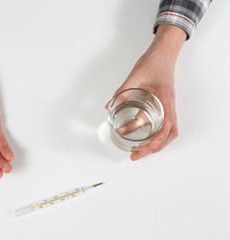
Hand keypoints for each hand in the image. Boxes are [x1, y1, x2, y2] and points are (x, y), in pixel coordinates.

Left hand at [106, 25, 186, 160]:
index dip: (156, 138)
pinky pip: (167, 126)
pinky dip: (159, 137)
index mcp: (165, 99)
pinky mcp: (166, 107)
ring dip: (158, 145)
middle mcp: (170, 106)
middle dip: (154, 148)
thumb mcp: (135, 76)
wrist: (163, 54)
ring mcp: (169, 107)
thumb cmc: (153, 62)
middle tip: (137, 155)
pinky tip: (147, 140)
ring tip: (142, 153)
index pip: (165, 124)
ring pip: (170, 132)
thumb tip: (109, 106)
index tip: (143, 146)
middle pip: (169, 134)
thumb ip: (121, 92)